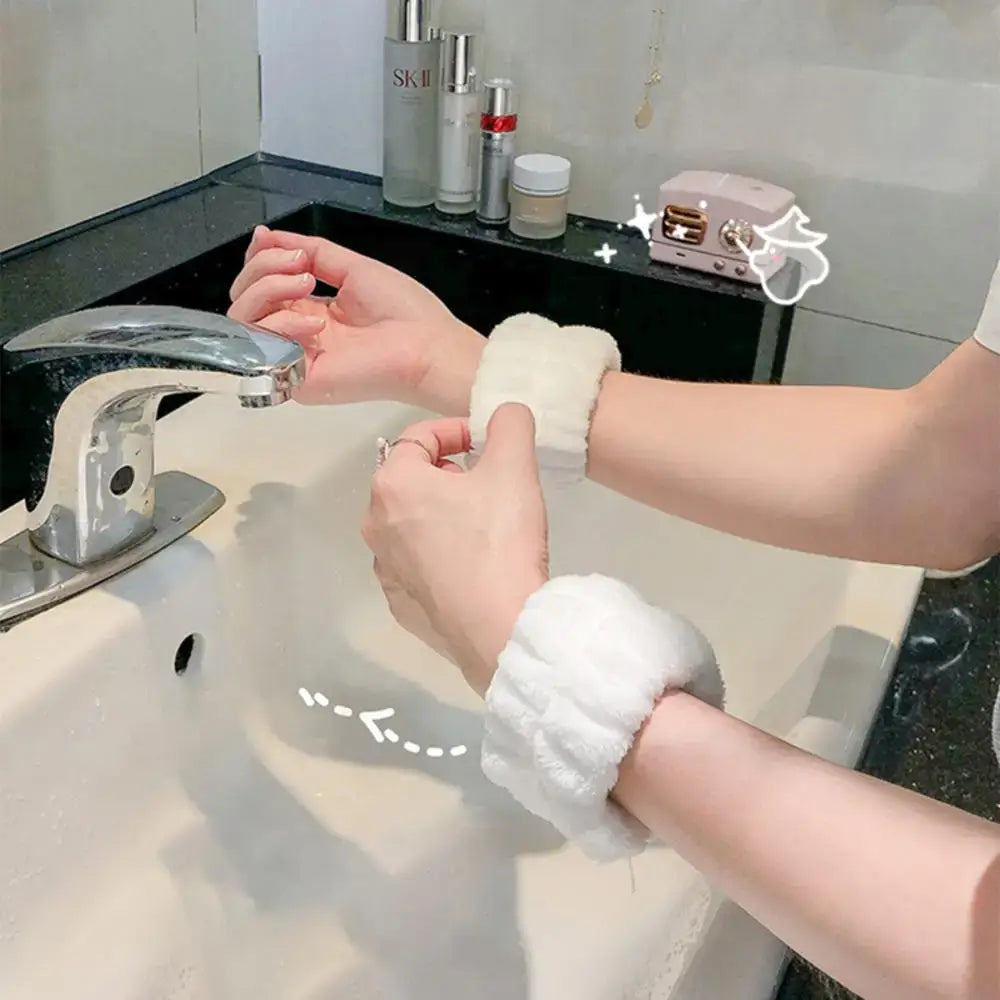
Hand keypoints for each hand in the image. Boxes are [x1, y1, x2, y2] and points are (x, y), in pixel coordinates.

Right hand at [227, 226, 484, 412]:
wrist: (426, 347)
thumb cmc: (403, 310)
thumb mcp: (352, 268)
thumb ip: (310, 251)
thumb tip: (266, 235)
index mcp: (310, 308)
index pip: (261, 282)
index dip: (257, 257)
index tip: (266, 238)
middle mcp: (296, 332)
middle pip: (244, 298)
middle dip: (261, 268)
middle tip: (301, 267)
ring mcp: (293, 356)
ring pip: (242, 319)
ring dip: (268, 288)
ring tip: (306, 284)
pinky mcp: (294, 379)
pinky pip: (260, 346)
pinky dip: (282, 323)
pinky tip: (315, 323)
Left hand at [362, 404, 548, 695]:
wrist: (500, 628)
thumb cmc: (500, 539)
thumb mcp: (514, 466)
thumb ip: (510, 423)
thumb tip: (505, 414)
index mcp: (393, 484)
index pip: (418, 437)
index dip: (456, 430)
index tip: (487, 442)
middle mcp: (375, 525)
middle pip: (411, 481)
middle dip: (448, 474)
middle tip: (489, 485)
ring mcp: (385, 570)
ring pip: (411, 525)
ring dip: (442, 516)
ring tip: (484, 526)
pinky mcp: (400, 606)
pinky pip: (416, 566)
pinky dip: (439, 557)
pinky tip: (472, 567)